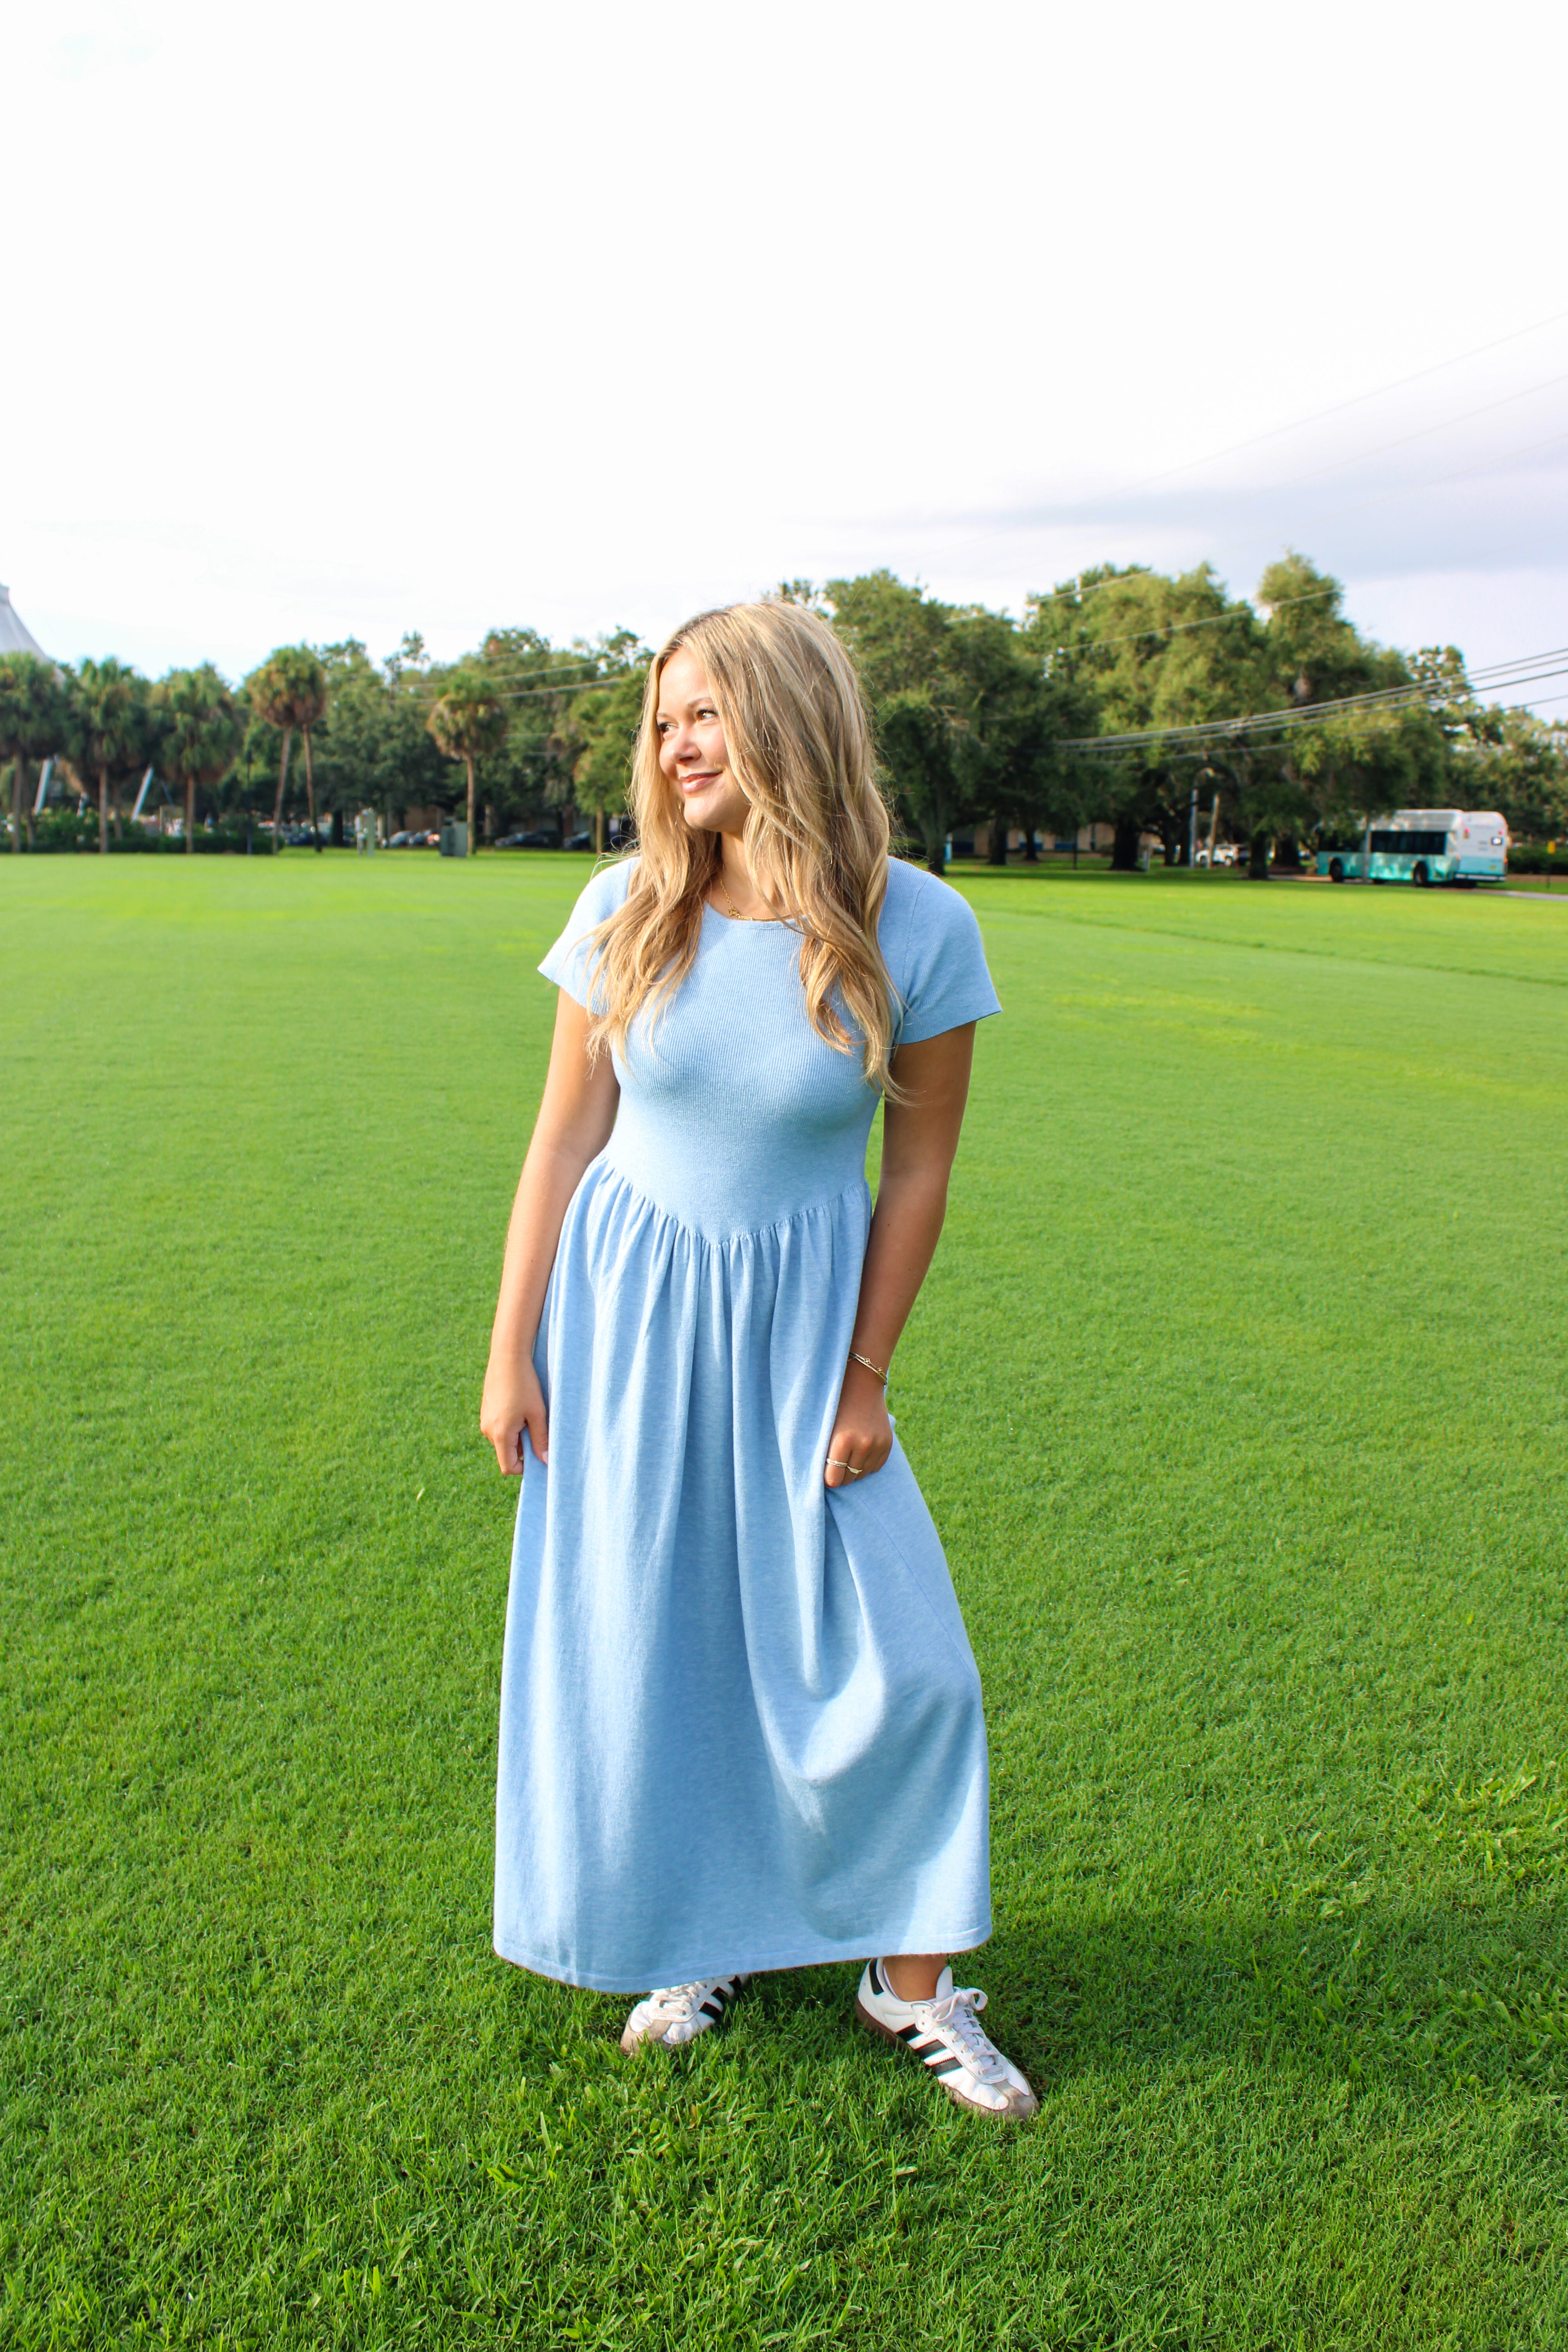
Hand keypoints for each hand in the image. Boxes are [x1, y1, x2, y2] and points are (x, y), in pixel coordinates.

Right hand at [480, 1354, 548, 1474]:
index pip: (508, 1467)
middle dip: (523, 1447)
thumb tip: (545, 1461)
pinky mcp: (486, 1410)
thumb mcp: (537, 1414)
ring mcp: (484, 1419)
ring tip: (529, 1413)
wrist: (508, 1356)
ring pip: (504, 1439)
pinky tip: (520, 1405)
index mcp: (500, 1434)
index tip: (539, 1454)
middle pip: (506, 1453)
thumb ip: (541, 1439)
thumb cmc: (525, 1384)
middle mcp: (487, 1430)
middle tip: (537, 1427)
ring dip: (518, 1434)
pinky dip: (511, 1424)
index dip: (525, 1468)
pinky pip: (499, 1427)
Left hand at [823, 1358, 892, 1488]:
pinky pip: (876, 1467)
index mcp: (842, 1441)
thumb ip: (824, 1453)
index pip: (834, 1479)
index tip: (825, 1473)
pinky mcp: (888, 1443)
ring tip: (847, 1456)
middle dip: (840, 1475)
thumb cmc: (836, 1406)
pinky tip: (860, 1452)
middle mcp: (863, 1445)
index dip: (828, 1478)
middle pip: (849, 1478)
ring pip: (862, 1474)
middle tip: (835, 1464)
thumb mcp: (826, 1429)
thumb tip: (825, 1481)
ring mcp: (878, 1444)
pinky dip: (867, 1464)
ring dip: (854, 1470)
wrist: (861, 1385)